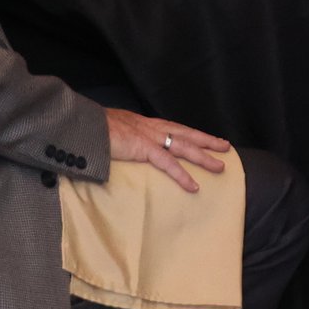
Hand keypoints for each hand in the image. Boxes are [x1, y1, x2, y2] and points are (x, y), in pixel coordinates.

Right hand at [105, 107, 230, 192]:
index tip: (205, 138)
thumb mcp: (115, 130)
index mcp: (145, 123)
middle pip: (186, 133)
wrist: (83, 125)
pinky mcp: (144, 148)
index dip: (191, 133)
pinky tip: (194, 185)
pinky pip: (168, 163)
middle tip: (225, 147)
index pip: (174, 128)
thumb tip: (126, 145)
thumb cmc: (93, 129)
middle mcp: (151, 127)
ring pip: (184, 147)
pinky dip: (182, 175)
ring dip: (204, 157)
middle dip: (207, 140)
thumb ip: (125, 137)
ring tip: (220, 167)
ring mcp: (149, 137)